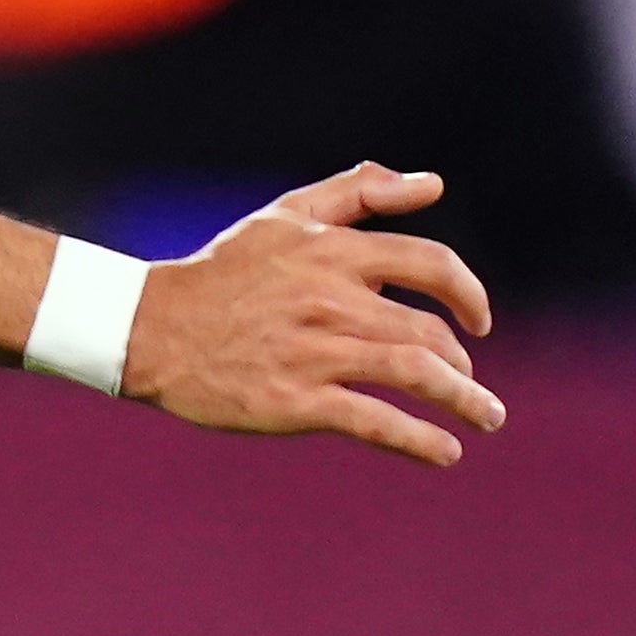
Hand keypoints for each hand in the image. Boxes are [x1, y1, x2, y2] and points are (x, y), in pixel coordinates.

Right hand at [118, 164, 504, 470]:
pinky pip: (374, 420)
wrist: (149, 328)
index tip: (480, 322)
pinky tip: (446, 453)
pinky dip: (419, 439)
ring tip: (486, 418)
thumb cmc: (222, 272)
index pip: (429, 264)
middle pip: (427, 332)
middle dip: (463, 364)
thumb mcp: (284, 216)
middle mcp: (329, 299)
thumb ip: (359, 192)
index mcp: (332, 252)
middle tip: (471, 387)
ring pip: (413, 374)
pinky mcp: (294, 400)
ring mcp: (313, 352)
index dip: (468, 293)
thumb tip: (433, 182)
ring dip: (463, 400)